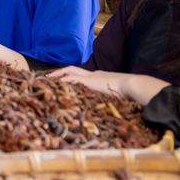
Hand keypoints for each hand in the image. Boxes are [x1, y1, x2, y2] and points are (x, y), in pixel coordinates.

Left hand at [50, 68, 170, 104]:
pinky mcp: (88, 81)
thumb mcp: (116, 95)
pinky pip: (70, 78)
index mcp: (99, 77)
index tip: (64, 81)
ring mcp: (90, 76)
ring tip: (48, 80)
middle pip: (73, 69)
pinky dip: (62, 80)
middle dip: (61, 72)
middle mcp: (93, 74)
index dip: (72, 77)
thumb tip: (110, 110)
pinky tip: (54, 84)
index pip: (82, 74)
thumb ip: (110, 97)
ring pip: (69, 71)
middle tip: (50, 77)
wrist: (131, 85)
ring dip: (58, 75)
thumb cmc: (128, 92)